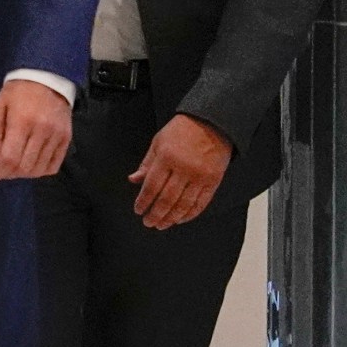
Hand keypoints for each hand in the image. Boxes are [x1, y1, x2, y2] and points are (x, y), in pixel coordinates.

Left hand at [0, 79, 71, 181]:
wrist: (47, 78)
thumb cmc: (17, 93)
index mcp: (22, 121)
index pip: (10, 157)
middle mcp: (42, 130)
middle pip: (25, 167)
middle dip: (10, 174)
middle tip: (2, 170)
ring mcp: (57, 135)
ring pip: (39, 169)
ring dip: (24, 174)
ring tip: (15, 167)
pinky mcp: (66, 138)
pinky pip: (54, 166)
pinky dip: (41, 171)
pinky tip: (32, 164)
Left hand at [130, 114, 233, 229]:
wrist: (212, 122)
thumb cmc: (182, 130)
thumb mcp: (158, 142)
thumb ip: (146, 163)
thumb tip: (133, 180)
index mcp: (167, 158)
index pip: (151, 187)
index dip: (143, 202)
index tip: (138, 210)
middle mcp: (184, 168)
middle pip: (167, 199)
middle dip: (155, 214)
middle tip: (148, 223)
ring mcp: (200, 176)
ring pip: (183, 204)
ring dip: (171, 218)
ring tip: (162, 224)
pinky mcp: (213, 180)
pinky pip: (201, 203)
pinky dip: (190, 214)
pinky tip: (180, 219)